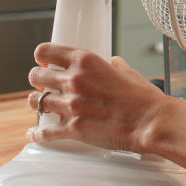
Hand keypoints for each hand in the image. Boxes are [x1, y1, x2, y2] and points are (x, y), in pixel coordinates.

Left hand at [26, 42, 168, 152]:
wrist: (150, 122)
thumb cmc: (143, 98)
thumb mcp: (129, 73)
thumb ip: (116, 66)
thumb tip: (113, 63)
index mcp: (87, 62)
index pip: (47, 51)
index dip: (42, 56)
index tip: (43, 61)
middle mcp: (74, 80)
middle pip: (36, 76)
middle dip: (37, 80)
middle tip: (42, 84)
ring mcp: (71, 105)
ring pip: (36, 102)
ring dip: (37, 103)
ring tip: (41, 105)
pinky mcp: (72, 128)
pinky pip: (44, 131)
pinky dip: (37, 133)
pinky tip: (35, 133)